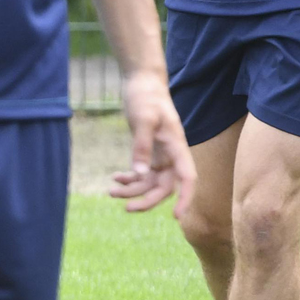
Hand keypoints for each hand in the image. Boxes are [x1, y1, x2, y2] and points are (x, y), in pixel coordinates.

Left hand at [109, 71, 194, 218]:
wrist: (142, 82)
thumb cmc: (146, 97)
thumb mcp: (142, 119)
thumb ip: (141, 145)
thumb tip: (140, 172)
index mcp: (177, 147)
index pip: (187, 178)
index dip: (185, 199)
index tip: (176, 217)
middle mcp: (172, 155)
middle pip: (165, 187)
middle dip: (147, 200)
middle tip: (126, 208)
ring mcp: (160, 154)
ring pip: (151, 182)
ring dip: (134, 190)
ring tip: (111, 191)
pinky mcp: (149, 151)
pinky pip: (142, 172)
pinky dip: (130, 178)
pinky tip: (115, 178)